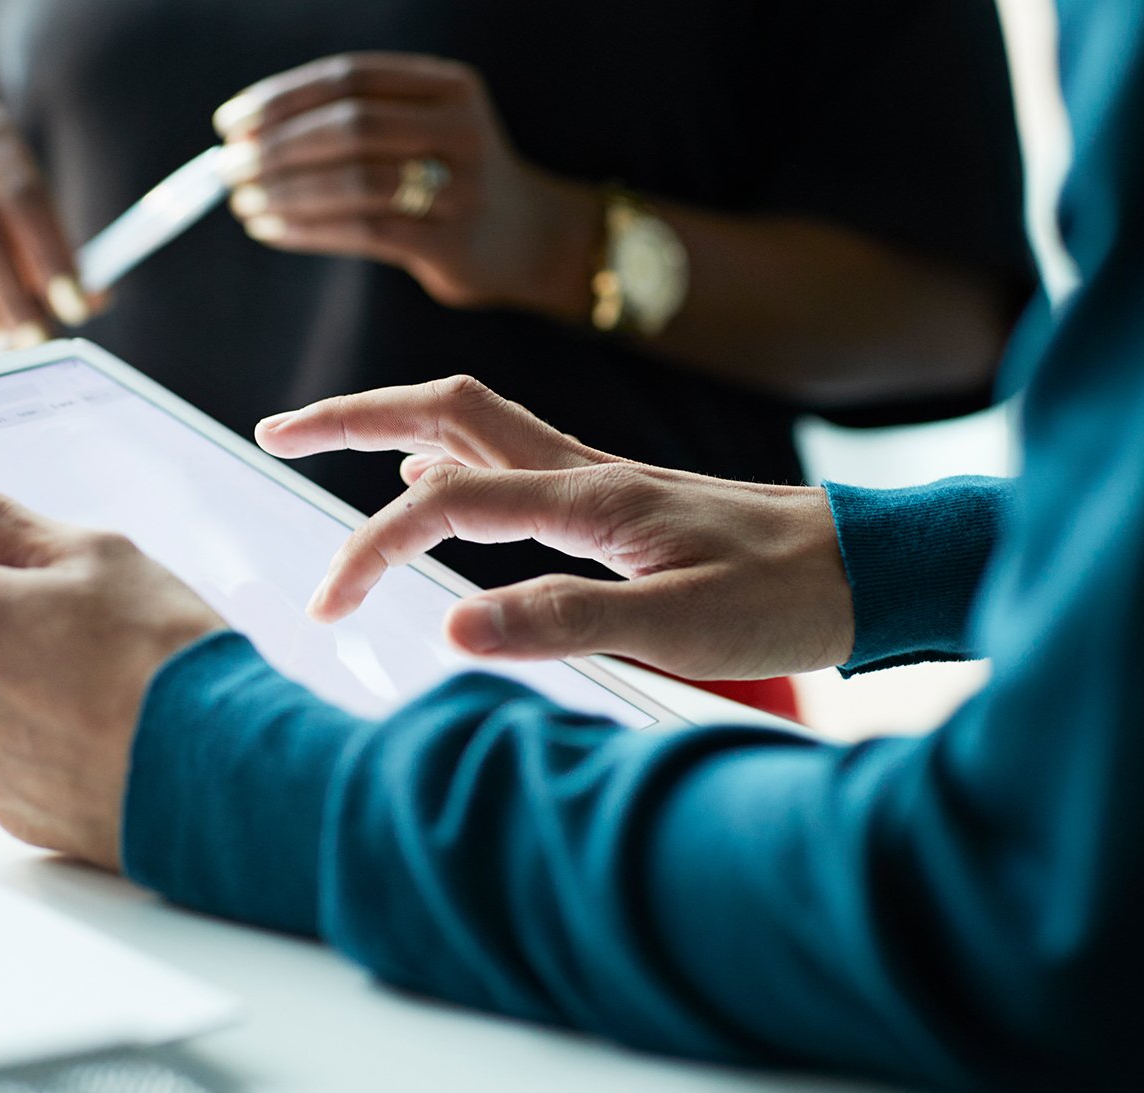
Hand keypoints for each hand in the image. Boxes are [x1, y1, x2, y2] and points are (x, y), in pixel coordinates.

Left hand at [0, 467, 226, 867]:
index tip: (70, 594)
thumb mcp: (88, 554)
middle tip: (102, 645)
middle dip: (21, 638)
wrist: (218, 767)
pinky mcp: (11, 811)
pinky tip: (109, 741)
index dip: (15, 575)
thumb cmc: (161, 656)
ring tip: (112, 699)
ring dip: (36, 697)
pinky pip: (21, 762)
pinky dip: (55, 751)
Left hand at [213, 54, 601, 317]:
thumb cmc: (449, 181)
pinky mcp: (452, 241)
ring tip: (243, 203)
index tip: (230, 123)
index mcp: (449, 86)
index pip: (349, 78)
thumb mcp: (421, 129)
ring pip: (353, 181)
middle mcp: (461, 128)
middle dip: (276, 147)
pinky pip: (363, 231)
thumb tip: (247, 136)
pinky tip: (272, 230)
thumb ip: (357, 120)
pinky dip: (307, 229)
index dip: (282, 99)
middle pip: (349, 126)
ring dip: (285, 192)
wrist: (528, 240)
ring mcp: (462, 186)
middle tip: (226, 168)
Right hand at [256, 376, 854, 679]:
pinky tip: (434, 491)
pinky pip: (506, 455)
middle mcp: (582, 469)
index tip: (330, 606)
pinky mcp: (611, 497)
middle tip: (276, 433)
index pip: (444, 502)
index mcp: (588, 498)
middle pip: (444, 411)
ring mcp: (595, 477)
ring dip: (391, 425)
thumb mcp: (681, 624)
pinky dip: (447, 458)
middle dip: (351, 416)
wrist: (867, 567)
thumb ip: (565, 620)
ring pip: (472, 424)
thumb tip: (451, 629)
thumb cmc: (784, 597)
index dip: (372, 550)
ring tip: (327, 445)